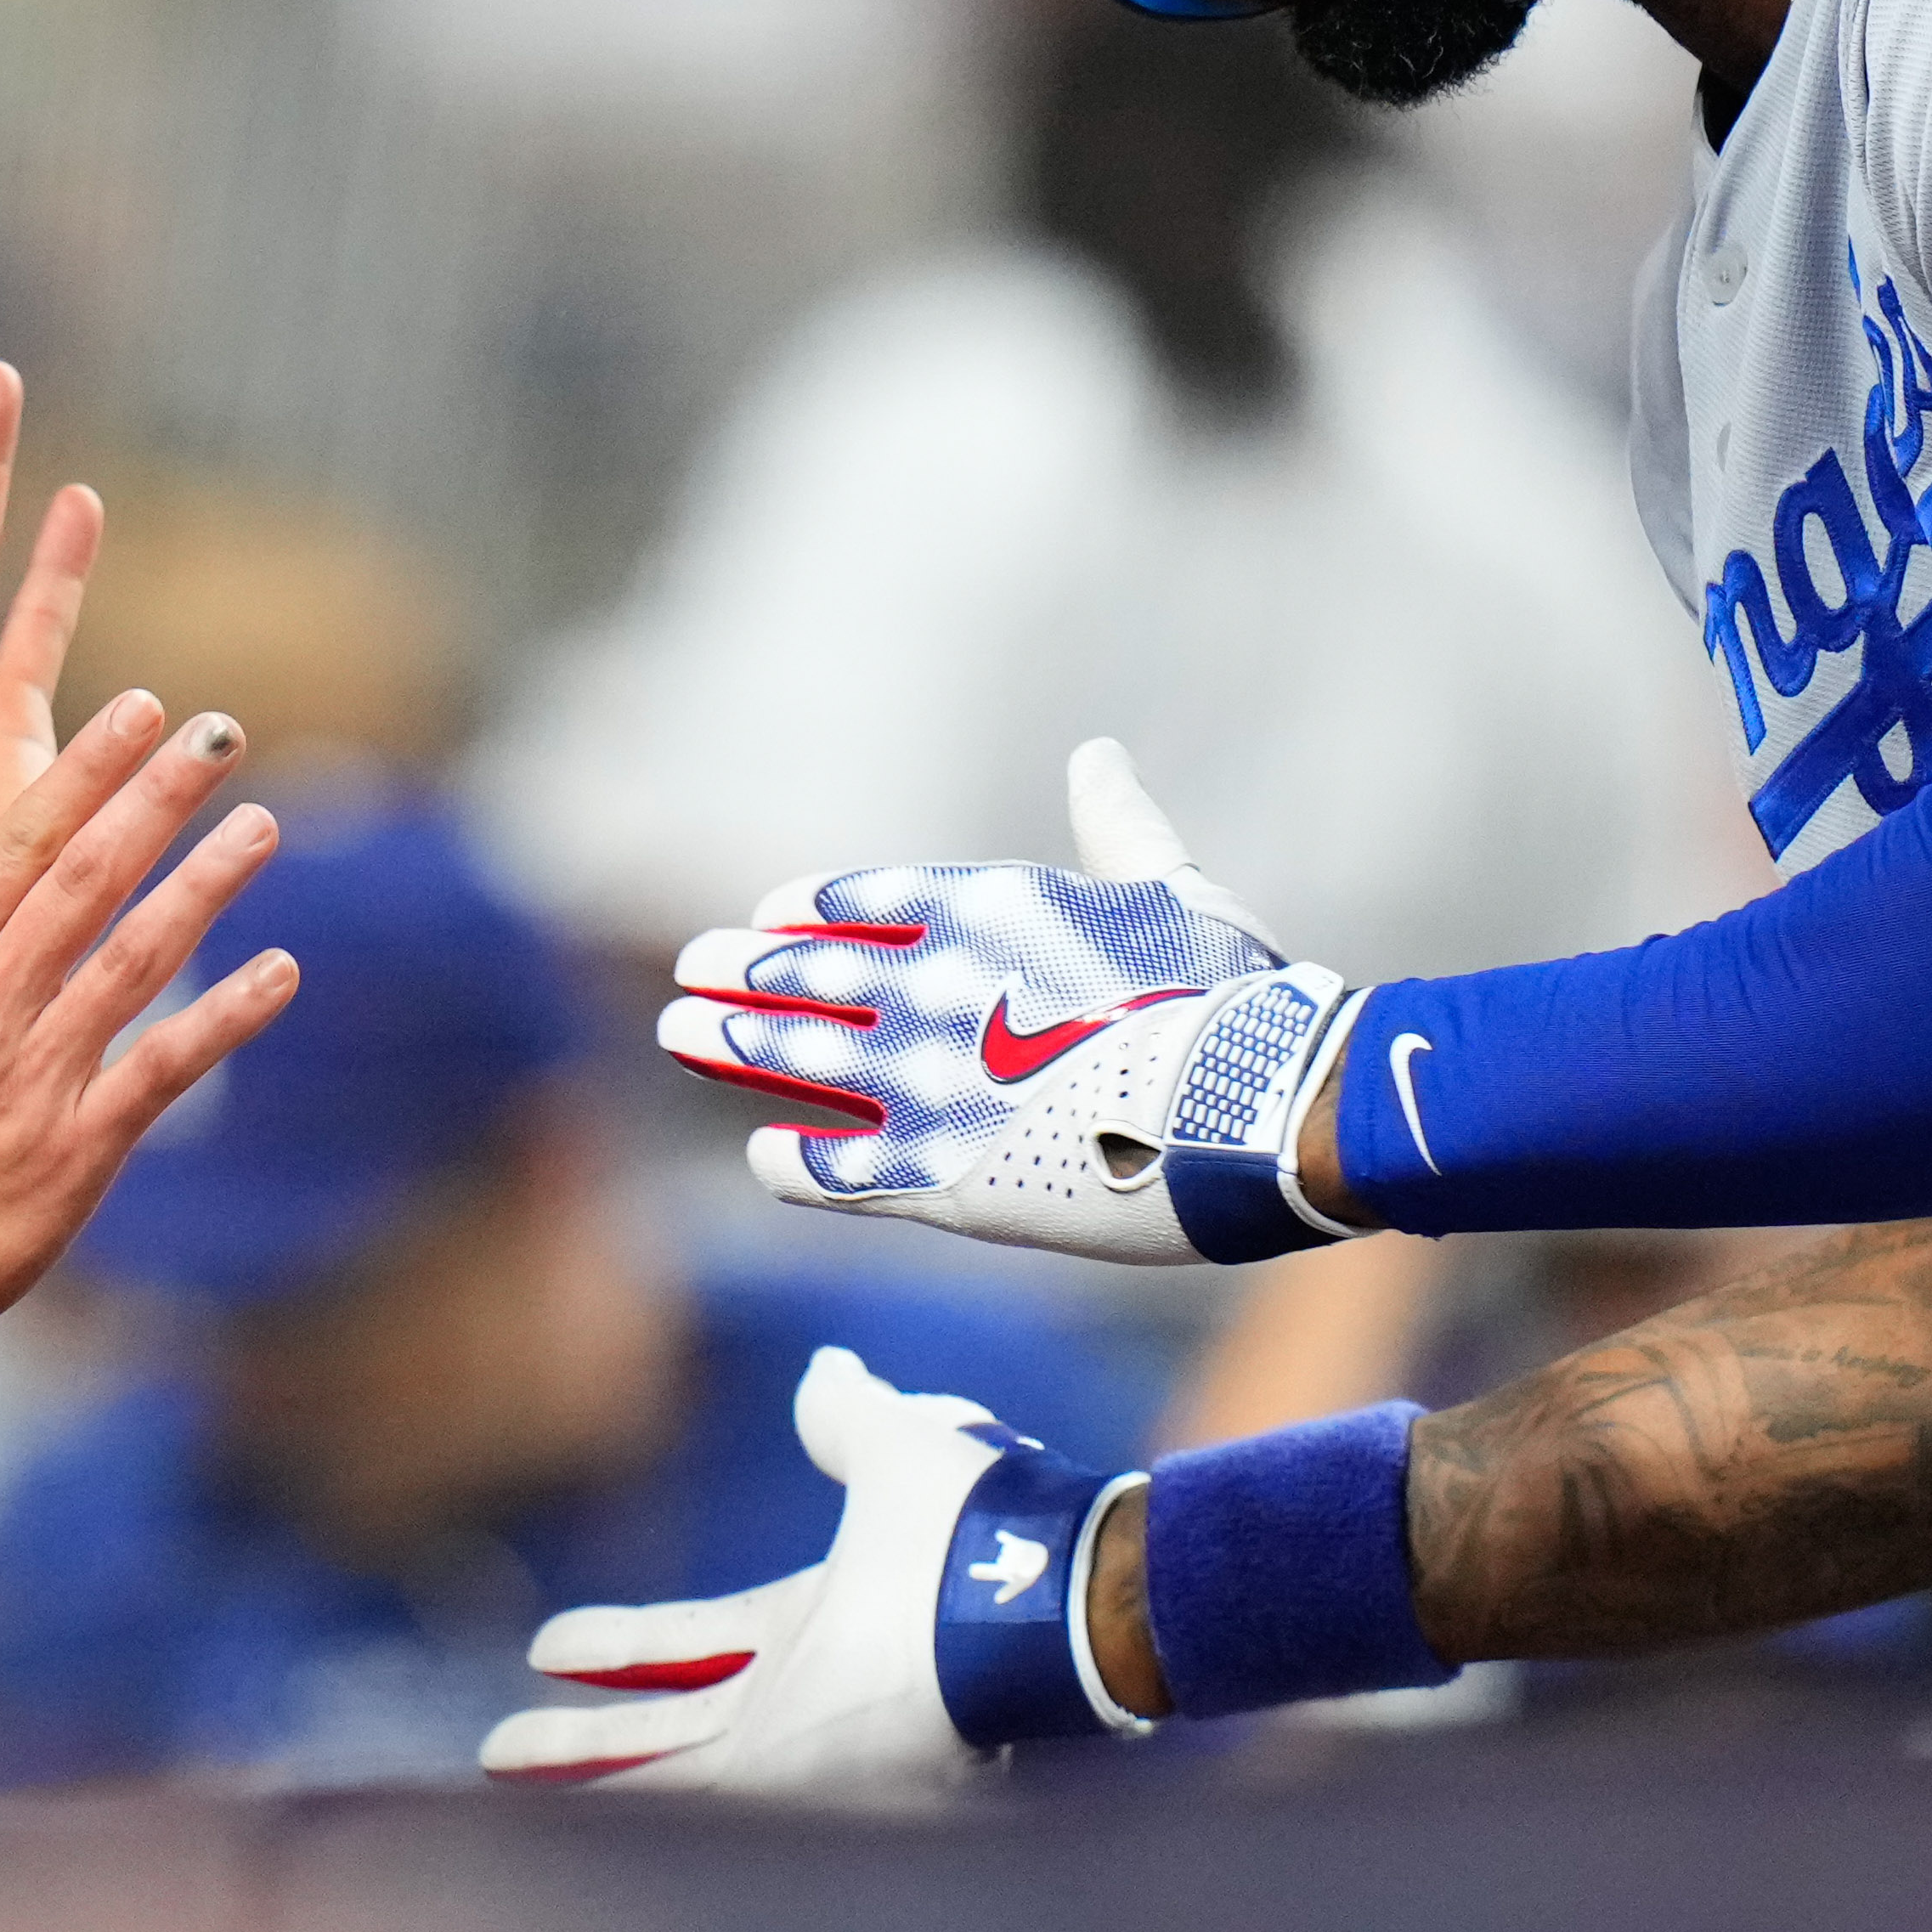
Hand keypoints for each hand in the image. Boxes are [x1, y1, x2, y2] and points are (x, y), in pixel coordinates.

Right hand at [0, 685, 297, 1340]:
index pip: (20, 843)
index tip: (140, 709)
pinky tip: (280, 973)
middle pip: (88, 881)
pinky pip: (162, 1073)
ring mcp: (37, 1076)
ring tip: (261, 827)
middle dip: (157, 799)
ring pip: (135, 960)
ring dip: (204, 889)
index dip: (86, 770)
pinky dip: (224, 1021)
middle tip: (220, 736)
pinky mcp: (75, 1151)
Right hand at [479, 1346, 1141, 1794]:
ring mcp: (796, 1754)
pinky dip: (612, 1810)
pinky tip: (542, 1820)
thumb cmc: (976, 1532)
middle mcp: (802, 1702)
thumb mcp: (896, 1454)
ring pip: (664, 1771)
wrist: (1033, 1609)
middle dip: (587, 1735)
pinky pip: (681, 1806)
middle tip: (505, 1743)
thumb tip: (828, 1371)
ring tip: (495, 1768)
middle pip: (670, 1723)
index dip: (627, 1644)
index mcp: (822, 1625)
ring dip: (581, 1770)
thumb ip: (851, 1420)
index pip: (704, 1642)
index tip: (552, 1646)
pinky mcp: (788, 1787)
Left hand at [663, 739, 1363, 1265]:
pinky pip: (826, 1169)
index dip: (803, 914)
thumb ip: (1119, 826)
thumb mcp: (1174, 889)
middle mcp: (929, 991)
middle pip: (802, 977)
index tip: (767, 918)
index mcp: (982, 916)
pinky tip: (762, 1155)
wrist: (1253, 1109)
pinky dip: (786, 1160)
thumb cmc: (1229, 997)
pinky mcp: (931, 1177)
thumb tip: (1098, 754)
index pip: (854, 905)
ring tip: (678, 1035)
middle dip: (739, 975)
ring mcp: (921, 1085)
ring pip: (791, 1060)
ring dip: (730, 1046)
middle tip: (690, 972)